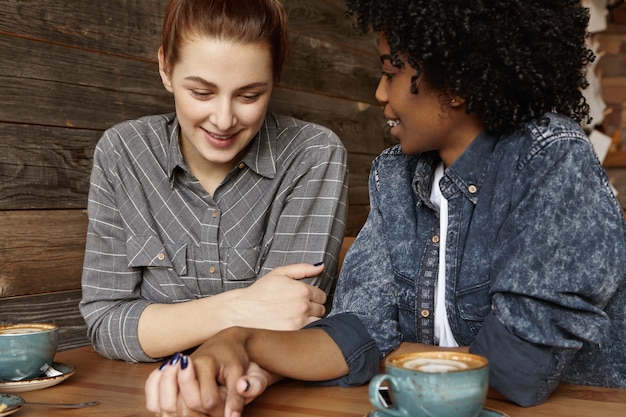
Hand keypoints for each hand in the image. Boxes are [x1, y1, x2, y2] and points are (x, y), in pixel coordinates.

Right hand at [145, 331, 271, 416]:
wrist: (222, 343)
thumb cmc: (233, 358)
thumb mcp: (241, 373)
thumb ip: (238, 395)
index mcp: (204, 363)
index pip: (208, 401)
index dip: (220, 412)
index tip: (229, 411)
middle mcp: (184, 368)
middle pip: (184, 407)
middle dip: (201, 416)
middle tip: (214, 413)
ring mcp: (171, 373)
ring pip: (167, 407)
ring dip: (181, 415)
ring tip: (198, 412)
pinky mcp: (163, 380)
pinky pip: (153, 401)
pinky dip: (161, 410)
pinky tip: (176, 412)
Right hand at [228, 263, 326, 329]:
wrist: (241, 312)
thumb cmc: (259, 293)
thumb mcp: (279, 273)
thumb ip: (303, 269)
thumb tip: (321, 267)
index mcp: (302, 290)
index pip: (322, 296)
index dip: (313, 297)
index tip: (303, 300)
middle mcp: (303, 306)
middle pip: (322, 310)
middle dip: (313, 310)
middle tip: (298, 310)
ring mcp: (299, 322)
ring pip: (318, 323)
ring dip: (311, 321)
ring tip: (296, 319)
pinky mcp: (293, 335)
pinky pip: (309, 334)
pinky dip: (304, 332)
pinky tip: (293, 327)